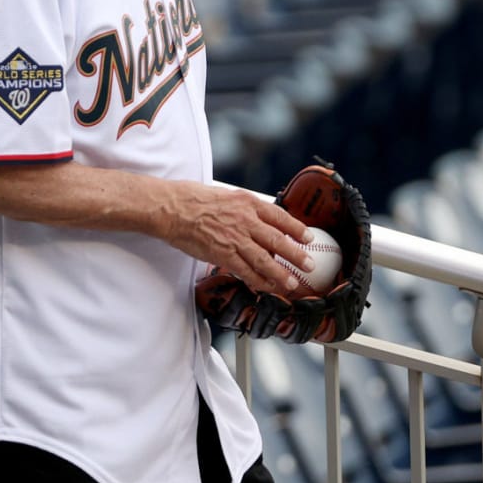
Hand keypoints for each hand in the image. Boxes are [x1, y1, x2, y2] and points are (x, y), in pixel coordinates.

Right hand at [157, 181, 313, 293]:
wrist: (173, 208)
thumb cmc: (194, 199)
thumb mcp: (227, 195)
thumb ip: (245, 209)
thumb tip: (259, 220)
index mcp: (248, 202)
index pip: (280, 216)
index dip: (297, 228)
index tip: (308, 237)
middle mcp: (246, 220)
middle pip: (278, 240)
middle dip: (296, 254)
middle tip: (309, 264)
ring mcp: (235, 239)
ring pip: (264, 259)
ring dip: (280, 274)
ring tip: (292, 283)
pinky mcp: (223, 254)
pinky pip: (245, 271)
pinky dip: (258, 281)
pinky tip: (266, 287)